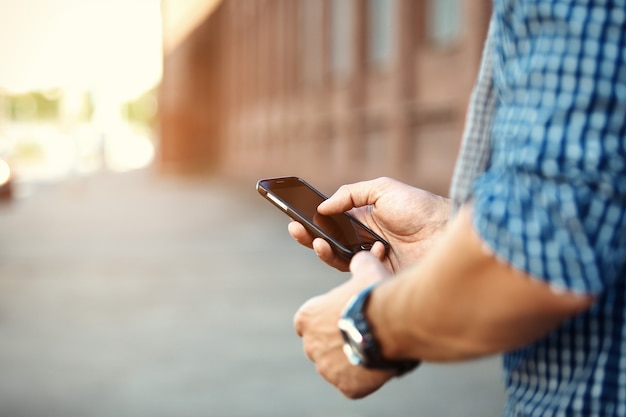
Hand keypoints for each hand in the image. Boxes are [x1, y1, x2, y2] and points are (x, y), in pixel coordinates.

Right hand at [289, 177, 450, 271]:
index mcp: (363, 220)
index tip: (296, 218)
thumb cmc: (419, 208)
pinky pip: (358, 275)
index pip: (330, 223)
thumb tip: (322, 207)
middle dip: (310, 237)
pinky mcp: (380, 278)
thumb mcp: (383, 190)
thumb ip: (350, 194)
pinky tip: (373, 250)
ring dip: (325, 251)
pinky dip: (358, 262)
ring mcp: (371, 261)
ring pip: (338, 260)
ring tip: (320, 242)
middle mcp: (364, 242)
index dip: (312, 222)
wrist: (446, 232)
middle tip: (297, 230)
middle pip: (329, 243)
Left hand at [293, 251, 394, 398]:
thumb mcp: (365, 270)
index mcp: (307, 317)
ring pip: (336, 367)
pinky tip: (377, 365)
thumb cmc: (375, 294)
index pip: (308, 322)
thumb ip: (358, 264)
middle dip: (336, 342)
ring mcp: (327, 369)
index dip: (325, 320)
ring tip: (372, 348)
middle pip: (320, 346)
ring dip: (349, 360)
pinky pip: (352, 384)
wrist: (391, 323)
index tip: (342, 317)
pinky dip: (363, 378)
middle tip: (361, 334)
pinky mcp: (345, 387)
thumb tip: (361, 257)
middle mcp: (310, 345)